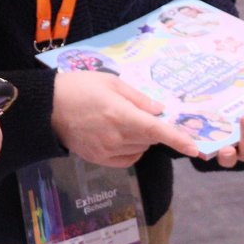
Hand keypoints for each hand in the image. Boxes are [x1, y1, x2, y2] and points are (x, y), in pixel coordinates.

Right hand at [52, 70, 203, 167]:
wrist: (48, 108)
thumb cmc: (80, 87)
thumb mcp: (112, 83)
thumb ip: (139, 98)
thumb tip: (160, 111)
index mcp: (121, 115)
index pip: (156, 131)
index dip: (177, 140)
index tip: (195, 148)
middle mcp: (116, 137)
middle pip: (150, 140)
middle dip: (152, 127)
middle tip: (138, 111)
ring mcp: (106, 151)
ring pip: (140, 150)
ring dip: (141, 138)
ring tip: (123, 120)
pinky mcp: (98, 160)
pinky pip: (126, 159)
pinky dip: (131, 150)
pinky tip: (120, 136)